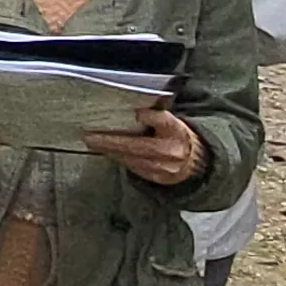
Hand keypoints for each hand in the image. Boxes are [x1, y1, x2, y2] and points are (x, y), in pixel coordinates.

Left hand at [83, 101, 205, 187]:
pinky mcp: (157, 177)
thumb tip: (130, 108)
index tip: (134, 112)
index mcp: (175, 130)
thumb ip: (154, 115)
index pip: (162, 121)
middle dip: (111, 141)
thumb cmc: (177, 135)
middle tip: (90, 136)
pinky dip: (118, 158)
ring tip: (92, 143)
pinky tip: (106, 152)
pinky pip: (133, 167)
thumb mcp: (172, 121)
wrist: (195, 161)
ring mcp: (163, 166)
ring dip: (109, 150)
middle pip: (137, 145)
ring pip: (131, 158)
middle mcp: (170, 149)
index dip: (149, 116)